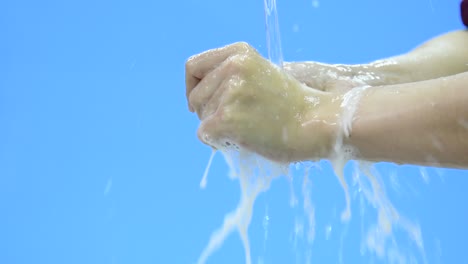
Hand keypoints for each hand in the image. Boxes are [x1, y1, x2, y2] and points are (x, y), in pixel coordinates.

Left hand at [186, 43, 339, 161]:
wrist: (317, 123)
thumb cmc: (291, 105)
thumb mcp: (260, 74)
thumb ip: (232, 77)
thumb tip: (199, 98)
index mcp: (239, 52)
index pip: (193, 67)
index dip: (194, 87)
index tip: (205, 101)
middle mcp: (232, 67)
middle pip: (194, 96)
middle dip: (208, 112)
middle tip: (237, 120)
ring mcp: (230, 93)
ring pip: (200, 117)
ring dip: (216, 128)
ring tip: (246, 129)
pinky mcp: (227, 119)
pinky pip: (204, 134)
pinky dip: (216, 142)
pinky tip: (239, 141)